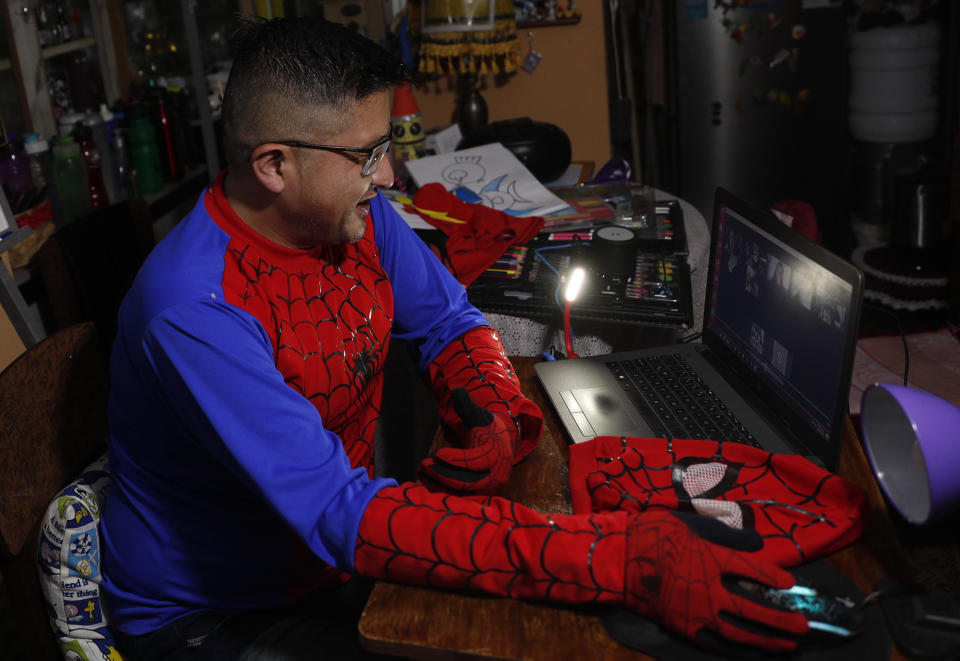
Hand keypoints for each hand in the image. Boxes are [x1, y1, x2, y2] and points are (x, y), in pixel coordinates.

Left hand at [417, 387, 518, 494]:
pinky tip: (425, 479)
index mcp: (496, 455)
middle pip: (467, 482)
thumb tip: (456, 390)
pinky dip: (441, 490)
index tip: (437, 453)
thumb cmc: (487, 429)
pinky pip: (459, 497)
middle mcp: (494, 476)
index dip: (456, 459)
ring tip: (421, 470)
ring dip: (438, 484)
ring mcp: (487, 488)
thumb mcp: (478, 415)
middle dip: (443, 474)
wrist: (502, 445)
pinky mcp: (478, 495)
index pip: (475, 462)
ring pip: (461, 493)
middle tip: (424, 464)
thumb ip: (466, 405)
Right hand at [625, 509, 808, 652]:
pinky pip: (716, 645)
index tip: (790, 584)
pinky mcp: (684, 629)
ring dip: (767, 640)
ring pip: (740, 634)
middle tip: (804, 625)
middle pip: (755, 609)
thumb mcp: (689, 524)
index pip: (754, 570)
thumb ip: (724, 534)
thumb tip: (756, 543)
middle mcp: (710, 590)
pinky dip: (737, 651)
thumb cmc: (651, 534)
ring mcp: (697, 614)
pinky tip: (751, 653)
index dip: (774, 577)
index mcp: (712, 559)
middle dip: (783, 618)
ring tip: (788, 644)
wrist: (616, 560)